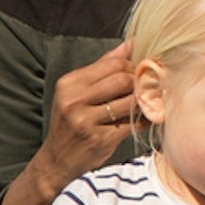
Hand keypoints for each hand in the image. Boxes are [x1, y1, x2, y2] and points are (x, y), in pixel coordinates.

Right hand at [29, 44, 139, 193]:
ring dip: (144, 101)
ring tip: (147, 102)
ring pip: (129, 101)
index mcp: (69, 84)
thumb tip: (129, 44)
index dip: (131, 67)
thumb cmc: (70, 123)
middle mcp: (74, 101)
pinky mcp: (100, 139)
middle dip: (138, 83)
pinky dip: (143, 120)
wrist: (57, 160)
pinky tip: (144, 118)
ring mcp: (86, 121)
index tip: (137, 74)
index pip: (112, 64)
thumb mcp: (76, 92)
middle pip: (122, 80)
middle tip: (145, 88)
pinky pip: (131, 124)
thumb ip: (102, 67)